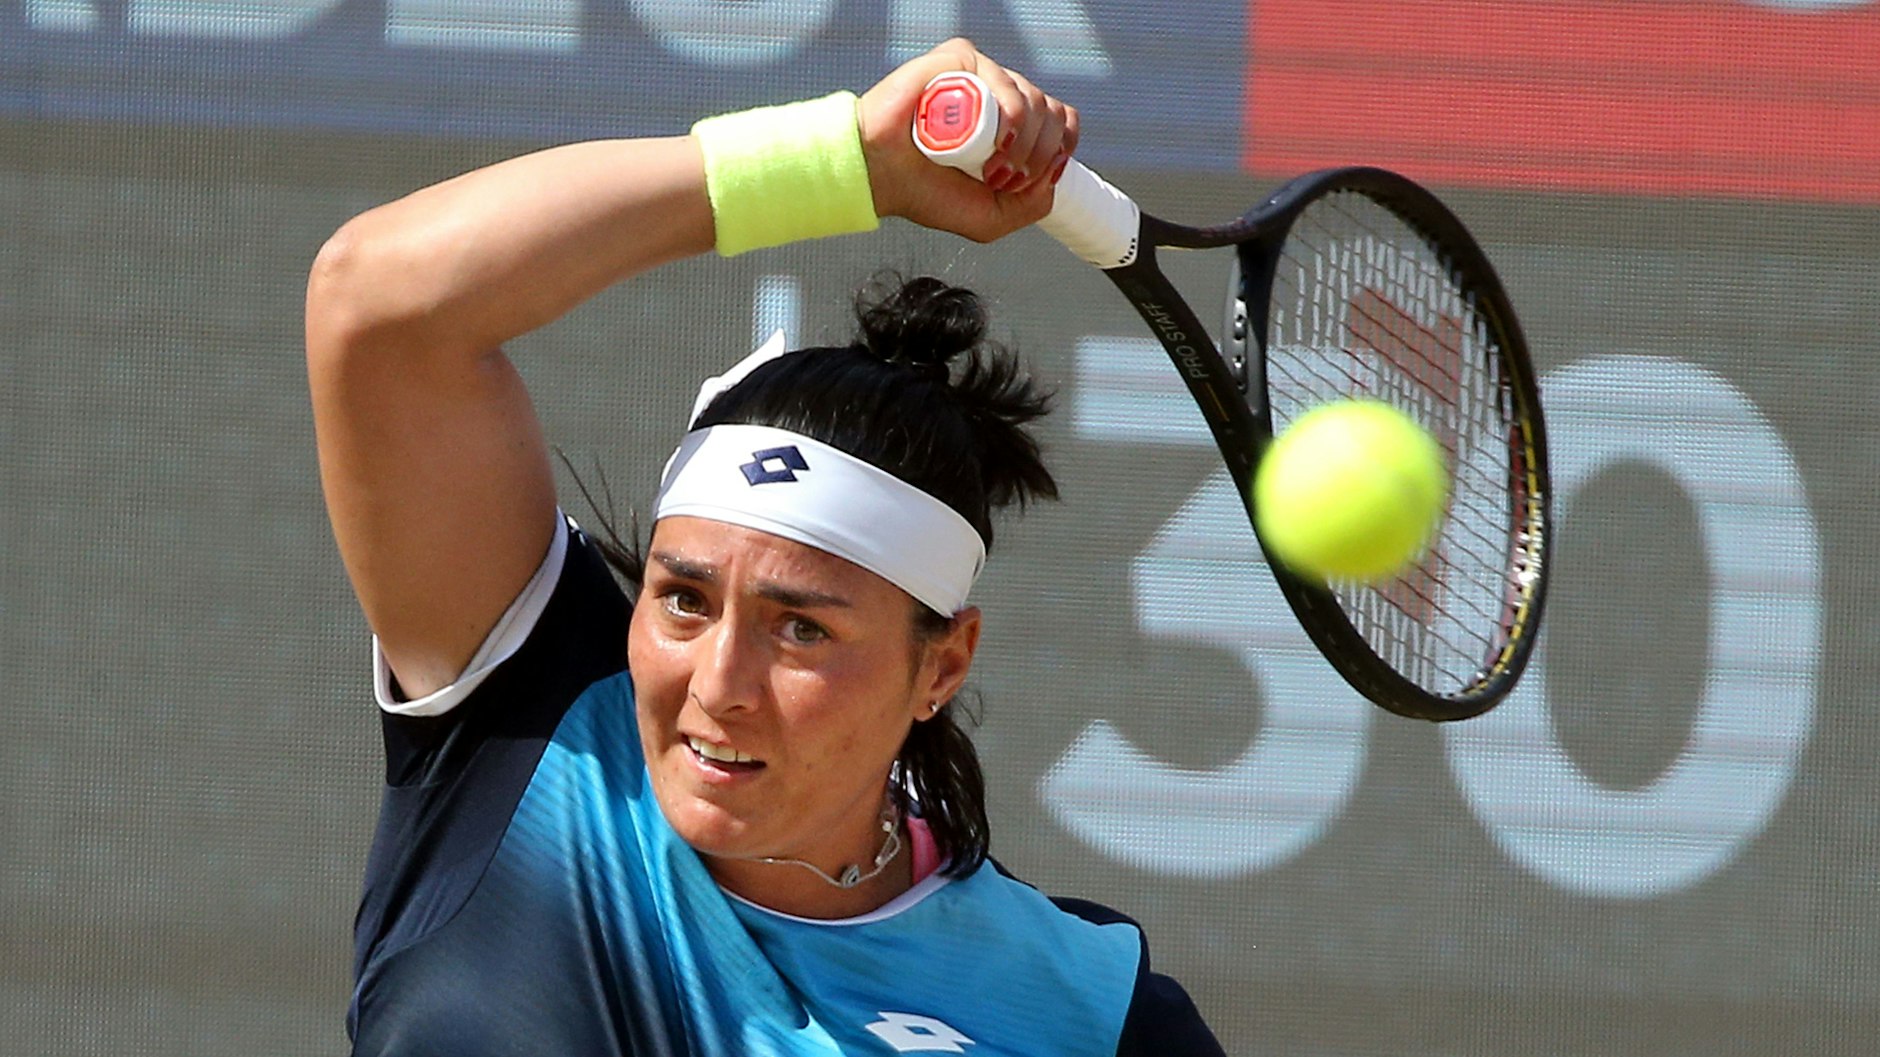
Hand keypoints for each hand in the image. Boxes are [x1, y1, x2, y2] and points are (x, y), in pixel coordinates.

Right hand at [858, 38, 1079, 242]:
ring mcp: (980, 78)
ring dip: (1026, 143)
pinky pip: (1002, 79)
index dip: (1061, 146)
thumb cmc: (924, 192)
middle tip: (1007, 179)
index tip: (1039, 174)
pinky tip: (995, 140)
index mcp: (1008, 125)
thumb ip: (1031, 206)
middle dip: (1041, 154)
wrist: (880, 176)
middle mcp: (997, 98)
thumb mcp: (990, 219)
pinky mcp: (959, 62)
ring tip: (993, 169)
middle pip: (1051, 112)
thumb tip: (1053, 174)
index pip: (1059, 120)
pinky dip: (1010, 113)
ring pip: (1033, 99)